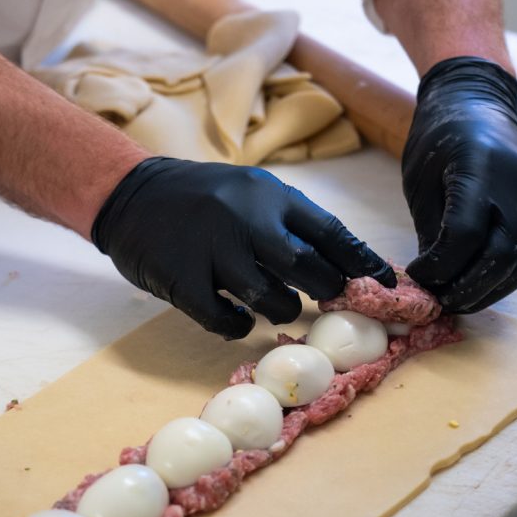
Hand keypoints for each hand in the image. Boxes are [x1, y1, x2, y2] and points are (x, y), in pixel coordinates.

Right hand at [92, 157, 394, 338]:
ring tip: (276, 305)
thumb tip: (340, 263)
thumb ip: (289, 222)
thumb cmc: (202, 198)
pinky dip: (236, 325)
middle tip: (327, 299)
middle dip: (325, 290)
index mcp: (268, 194)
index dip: (361, 262)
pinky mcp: (183, 279)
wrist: (131, 194)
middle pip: (306, 267)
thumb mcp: (250, 192)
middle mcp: (245, 219)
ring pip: (269, 298)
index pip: (329, 231)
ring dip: (281, 309)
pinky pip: (224, 319)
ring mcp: (212, 249)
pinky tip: (235, 316)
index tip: (386, 285)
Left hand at [402, 57, 516, 312]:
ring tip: (451, 300)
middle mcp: (513, 188)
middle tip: (435, 301)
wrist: (477, 103)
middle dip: (464, 288)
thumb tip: (429, 277)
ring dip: (483, 292)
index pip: (465, 234)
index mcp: (479, 170)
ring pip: (516, 265)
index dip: (439, 265)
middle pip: (498, 256)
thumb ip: (430, 227)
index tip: (416, 276)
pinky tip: (471, 288)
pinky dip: (497, 281)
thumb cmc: (438, 136)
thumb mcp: (421, 179)